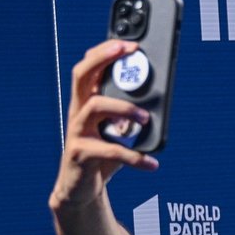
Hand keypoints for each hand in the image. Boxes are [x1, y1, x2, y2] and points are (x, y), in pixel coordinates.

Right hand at [50, 39, 158, 211]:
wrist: (80, 191)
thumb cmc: (101, 157)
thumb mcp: (116, 134)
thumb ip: (131, 119)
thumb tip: (157, 106)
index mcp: (85, 103)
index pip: (87, 68)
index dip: (104, 52)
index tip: (129, 44)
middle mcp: (77, 112)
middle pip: (82, 75)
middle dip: (104, 58)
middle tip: (129, 52)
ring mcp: (76, 132)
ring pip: (95, 107)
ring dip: (125, 108)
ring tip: (146, 119)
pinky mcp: (80, 154)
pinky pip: (110, 151)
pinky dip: (135, 158)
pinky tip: (151, 164)